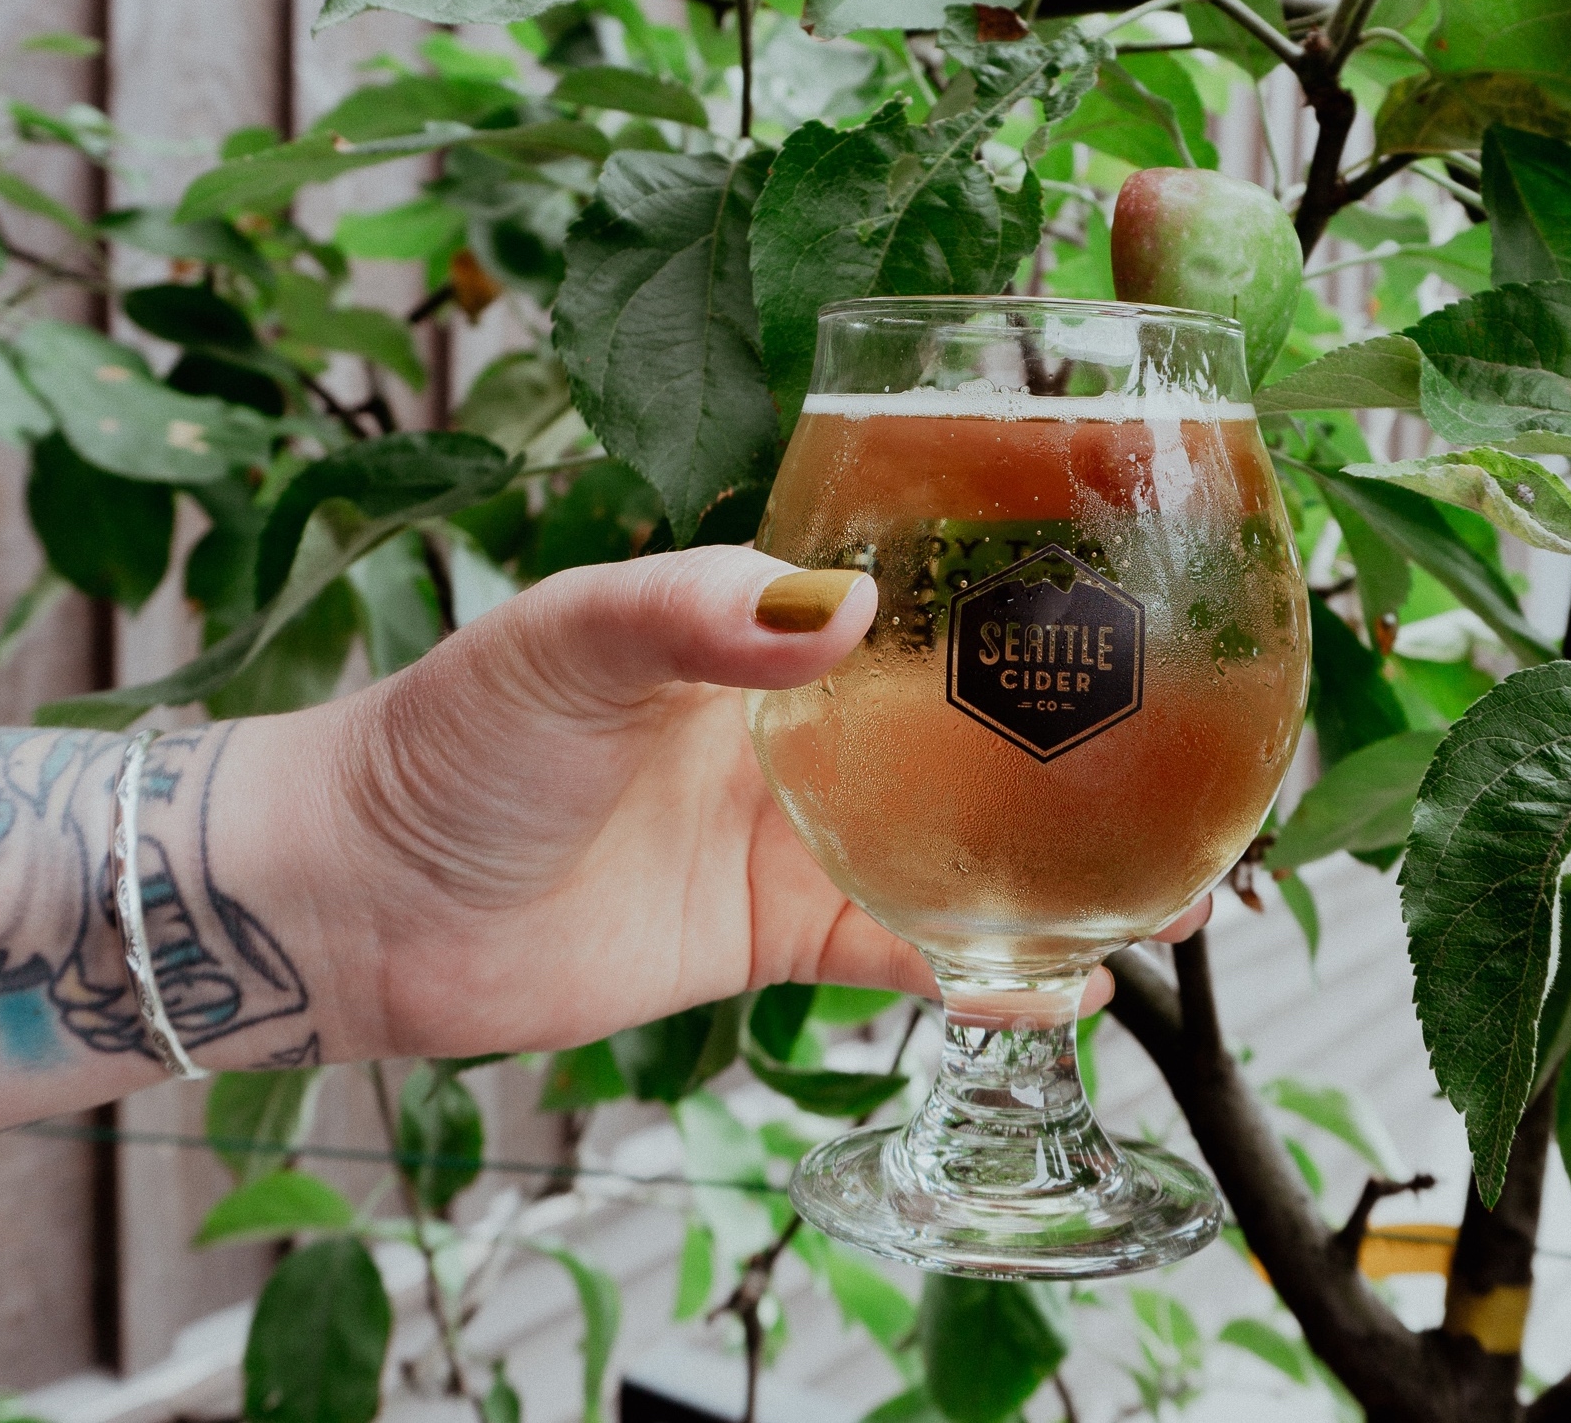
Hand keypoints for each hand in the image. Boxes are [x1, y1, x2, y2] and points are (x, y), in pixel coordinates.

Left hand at [247, 546, 1210, 1062]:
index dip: (1031, 585)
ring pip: (965, 843)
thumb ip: (700, 617)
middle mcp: (802, 722)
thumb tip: (841, 609)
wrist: (361, 901)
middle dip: (1085, 731)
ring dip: (1066, 863)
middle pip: (974, 721)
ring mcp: (796, 830)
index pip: (925, 589)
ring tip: (1188, 880)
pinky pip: (905, 951)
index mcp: (762, 627)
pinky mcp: (773, 933)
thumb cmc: (449, 740)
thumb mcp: (570, 642)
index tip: (1141, 583)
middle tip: (1208, 740)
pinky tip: (1069, 987)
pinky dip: (985, 973)